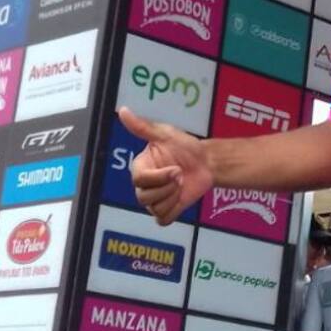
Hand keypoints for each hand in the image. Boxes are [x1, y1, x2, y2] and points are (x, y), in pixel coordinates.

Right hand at [118, 106, 213, 225]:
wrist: (207, 163)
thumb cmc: (186, 146)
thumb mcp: (165, 134)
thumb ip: (142, 127)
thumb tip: (123, 111)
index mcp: (141, 167)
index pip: (139, 180)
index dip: (158, 177)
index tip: (176, 170)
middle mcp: (144, 185)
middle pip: (144, 197)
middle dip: (167, 188)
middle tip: (181, 176)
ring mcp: (154, 199)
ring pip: (154, 208)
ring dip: (172, 197)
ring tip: (182, 185)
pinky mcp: (167, 210)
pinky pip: (163, 219)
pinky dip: (174, 210)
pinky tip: (181, 197)